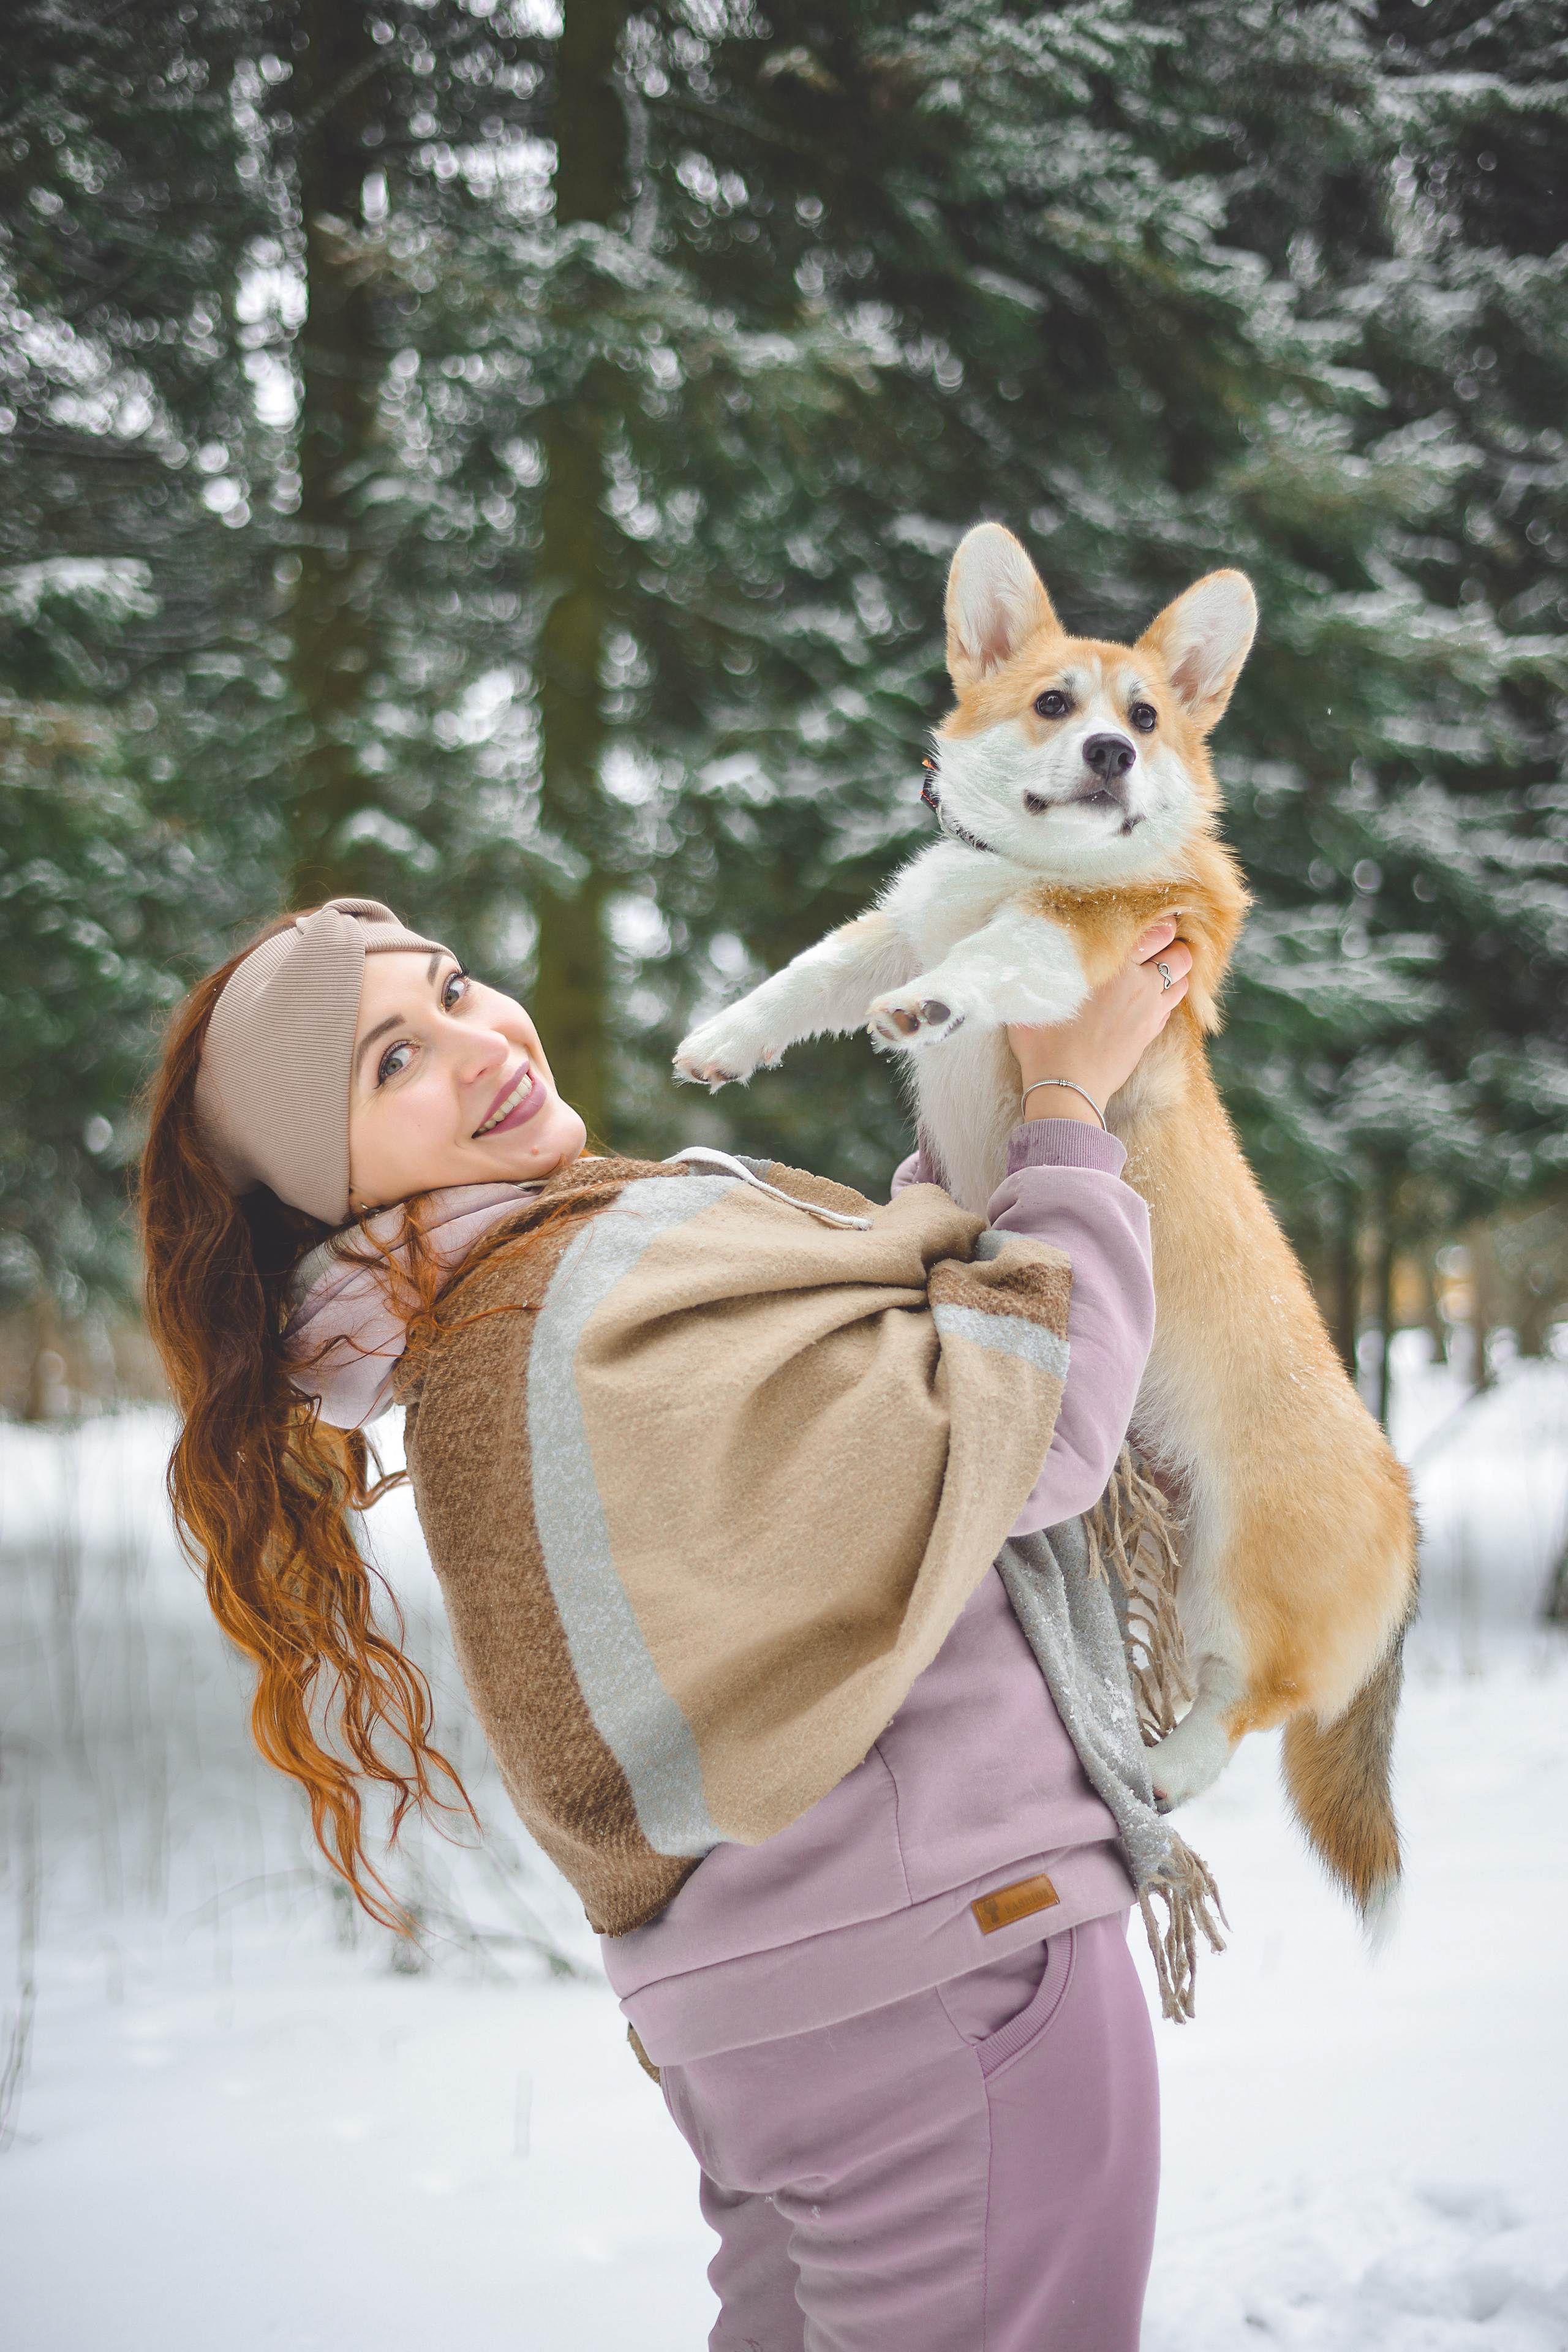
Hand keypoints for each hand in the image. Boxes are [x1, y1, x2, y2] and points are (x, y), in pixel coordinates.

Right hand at [1007, 921, 1191, 1123]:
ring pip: (1183, 980)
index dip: (1159, 923)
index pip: (1157, 932)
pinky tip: (1149, 996)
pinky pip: (1171, 1006)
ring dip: (1176, 972)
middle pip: (1180, 954)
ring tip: (1157, 968)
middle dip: (1174, 945)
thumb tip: (1020, 940)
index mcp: (1116, 967)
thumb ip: (1038, 963)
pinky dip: (1168, 996)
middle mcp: (1141, 986)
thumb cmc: (1045, 1041)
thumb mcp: (1032, 994)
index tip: (1151, 921)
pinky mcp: (1150, 1033)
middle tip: (1158, 943)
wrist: (1065, 1088)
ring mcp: (1150, 1012)